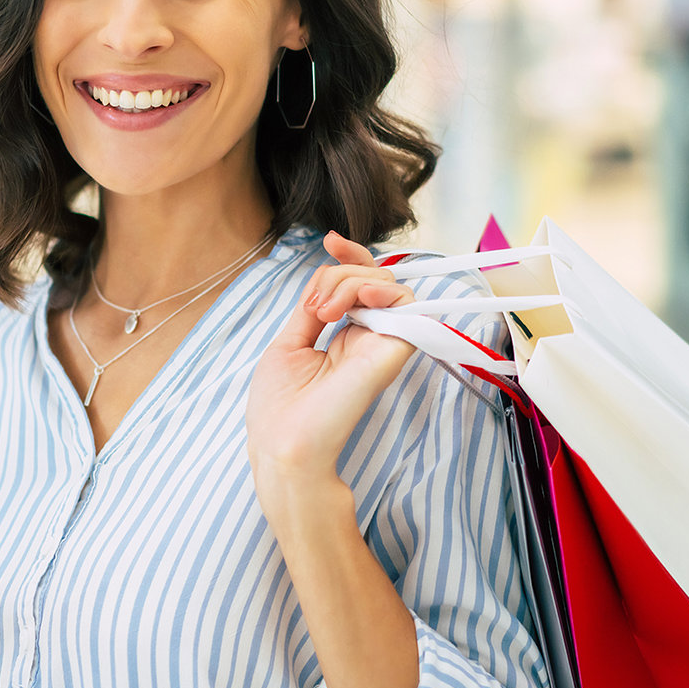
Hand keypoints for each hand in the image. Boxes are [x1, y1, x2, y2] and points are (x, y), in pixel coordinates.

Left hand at [246, 232, 417, 522]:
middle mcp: (368, 337)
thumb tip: (324, 277)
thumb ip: (312, 308)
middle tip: (316, 305)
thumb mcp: (290, 343)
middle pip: (372, 276)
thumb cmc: (281, 407)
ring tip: (324, 311)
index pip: (358, 283)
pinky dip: (381, 290)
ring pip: (386, 284)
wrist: (284, 446)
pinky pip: (407, 304)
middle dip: (341, 271)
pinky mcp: (395, 351)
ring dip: (352, 282)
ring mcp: (383, 343)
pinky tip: (354, 303)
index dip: (349, 257)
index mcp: (344, 336)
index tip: (329, 241)